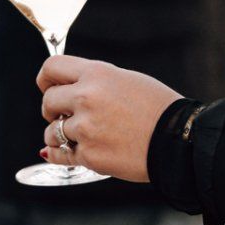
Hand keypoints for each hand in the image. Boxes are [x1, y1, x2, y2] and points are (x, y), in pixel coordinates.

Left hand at [36, 56, 179, 183]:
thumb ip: (94, 82)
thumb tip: (68, 89)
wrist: (179, 140)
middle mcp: (86, 98)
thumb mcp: (126, 80)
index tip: (47, 87)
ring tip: (79, 137)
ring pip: (50, 131)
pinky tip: (65, 153)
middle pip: (48, 100)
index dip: (45, 79)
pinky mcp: (89, 155)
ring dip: (58, 135)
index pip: (51, 69)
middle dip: (52, 110)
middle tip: (64, 116)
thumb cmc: (159, 109)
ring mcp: (86, 128)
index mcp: (97, 74)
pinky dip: (60, 155)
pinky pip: (59, 155)